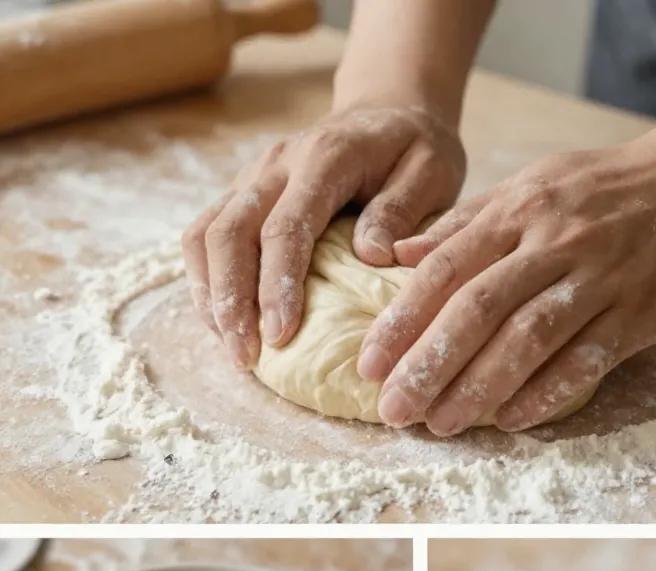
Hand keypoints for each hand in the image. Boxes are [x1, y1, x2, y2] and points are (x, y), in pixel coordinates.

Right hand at [182, 105, 464, 369]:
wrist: (387, 110)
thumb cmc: (414, 149)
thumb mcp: (432, 171)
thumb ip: (402, 210)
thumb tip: (371, 256)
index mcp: (324, 159)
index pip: (286, 227)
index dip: (276, 285)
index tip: (280, 336)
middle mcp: (276, 164)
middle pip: (229, 232)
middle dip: (231, 300)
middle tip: (245, 357)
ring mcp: (253, 177)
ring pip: (206, 234)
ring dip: (211, 295)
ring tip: (231, 347)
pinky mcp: (243, 193)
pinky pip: (206, 236)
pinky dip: (207, 282)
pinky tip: (224, 322)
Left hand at [358, 126, 655, 434]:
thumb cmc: (603, 190)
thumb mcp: (530, 186)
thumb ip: (464, 224)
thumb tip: (396, 255)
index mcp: (519, 210)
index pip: (446, 268)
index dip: (403, 320)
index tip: (369, 364)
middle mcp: (554, 242)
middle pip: (479, 307)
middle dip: (429, 363)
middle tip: (394, 410)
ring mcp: (600, 277)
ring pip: (529, 336)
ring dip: (480, 385)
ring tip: (441, 424)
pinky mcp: (639, 311)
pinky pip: (588, 356)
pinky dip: (548, 390)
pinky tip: (512, 419)